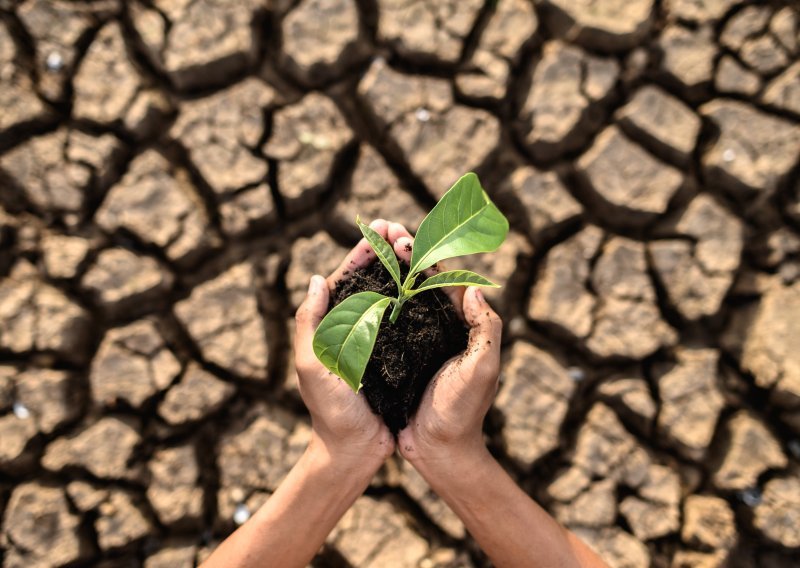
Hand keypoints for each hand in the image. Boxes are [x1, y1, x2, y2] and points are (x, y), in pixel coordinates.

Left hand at [294, 220, 399, 474]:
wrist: (354, 450)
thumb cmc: (330, 411)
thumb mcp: (312, 366)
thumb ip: (309, 323)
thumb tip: (316, 279)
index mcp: (330, 325)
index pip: (345, 278)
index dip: (363, 251)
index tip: (380, 227)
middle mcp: (354, 327)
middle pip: (371, 280)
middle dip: (386, 252)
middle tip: (403, 229)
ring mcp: (377, 340)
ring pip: (391, 295)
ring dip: (403, 269)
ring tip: (419, 246)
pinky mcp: (397, 354)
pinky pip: (408, 319)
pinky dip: (418, 299)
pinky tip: (432, 284)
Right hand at [388, 226, 502, 466]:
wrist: (438, 451)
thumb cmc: (462, 412)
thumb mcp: (483, 370)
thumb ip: (487, 329)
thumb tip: (475, 288)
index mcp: (460, 326)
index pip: (443, 279)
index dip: (424, 254)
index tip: (403, 234)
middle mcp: (438, 328)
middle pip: (419, 282)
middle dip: (402, 254)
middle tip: (381, 230)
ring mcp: (416, 342)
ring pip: (400, 298)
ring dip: (386, 272)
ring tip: (368, 248)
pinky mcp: (397, 358)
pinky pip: (384, 324)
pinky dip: (373, 303)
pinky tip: (355, 289)